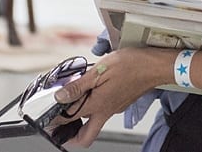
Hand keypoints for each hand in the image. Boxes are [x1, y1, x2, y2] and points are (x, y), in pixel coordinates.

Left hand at [53, 48, 168, 147]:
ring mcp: (114, 109)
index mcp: (97, 105)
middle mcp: (105, 111)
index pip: (68, 119)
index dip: (53, 119)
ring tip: (72, 100)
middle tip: (58, 124)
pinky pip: (103, 110)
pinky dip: (93, 105)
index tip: (45, 114)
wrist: (156, 65)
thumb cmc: (133, 65)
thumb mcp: (100, 70)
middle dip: (69, 136)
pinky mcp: (120, 103)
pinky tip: (92, 90)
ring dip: (81, 117)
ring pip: (93, 122)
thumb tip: (60, 96)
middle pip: (84, 137)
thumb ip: (78, 86)